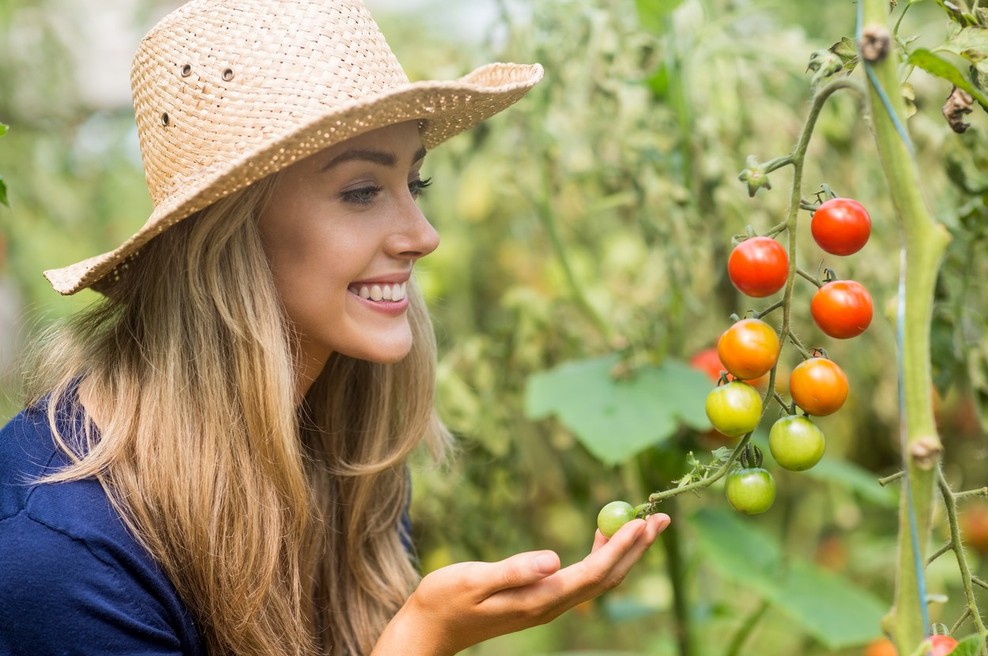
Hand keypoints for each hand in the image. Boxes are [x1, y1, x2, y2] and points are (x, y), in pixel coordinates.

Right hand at [372, 513, 670, 655]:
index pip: (593, 573)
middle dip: (636, 549)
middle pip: (606, 578)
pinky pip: (582, 579)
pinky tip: (602, 538)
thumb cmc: (445, 600)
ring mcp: (546, 605)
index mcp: (538, 599)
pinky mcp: (539, 600)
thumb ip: (514, 570)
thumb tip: (555, 559)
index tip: (642, 523)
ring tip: (640, 524)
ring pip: (598, 580)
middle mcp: (549, 605)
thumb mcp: (474, 580)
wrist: (430, 628)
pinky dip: (601, 556)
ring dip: (623, 553)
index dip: (621, 548)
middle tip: (660, 519)